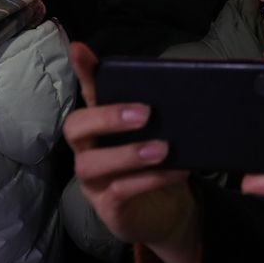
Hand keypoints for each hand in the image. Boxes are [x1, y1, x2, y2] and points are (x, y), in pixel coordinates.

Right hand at [63, 42, 199, 262]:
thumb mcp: (162, 132)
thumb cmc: (160, 165)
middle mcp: (88, 150)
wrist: (169, 213)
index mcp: (101, 126)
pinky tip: (176, 171)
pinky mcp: (108, 209)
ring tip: (164, 149)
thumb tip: (187, 76)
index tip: (80, 49)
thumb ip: (163, 109)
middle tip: (145, 113)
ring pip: (91, 164)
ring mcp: (94, 182)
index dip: (83, 73)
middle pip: (75, 128)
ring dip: (128, 154)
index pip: (87, 94)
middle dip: (107, 117)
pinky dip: (149, 180)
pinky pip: (119, 193)